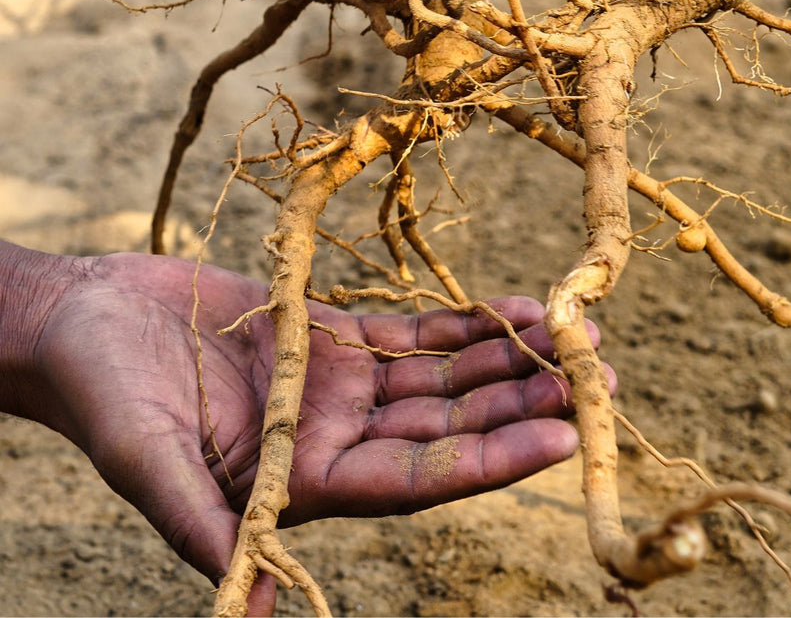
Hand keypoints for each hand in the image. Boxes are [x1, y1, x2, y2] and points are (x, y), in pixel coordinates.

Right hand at [23, 251, 610, 611]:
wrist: (85, 323)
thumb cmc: (102, 396)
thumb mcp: (147, 463)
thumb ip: (206, 526)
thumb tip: (255, 608)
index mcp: (306, 481)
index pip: (422, 478)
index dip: (494, 459)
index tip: (564, 434)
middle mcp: (337, 436)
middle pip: (452, 428)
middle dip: (524, 405)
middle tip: (601, 382)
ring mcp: (341, 382)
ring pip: (446, 377)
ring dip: (510, 360)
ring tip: (578, 337)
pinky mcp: (331, 333)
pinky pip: (415, 331)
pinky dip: (466, 323)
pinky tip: (513, 308)